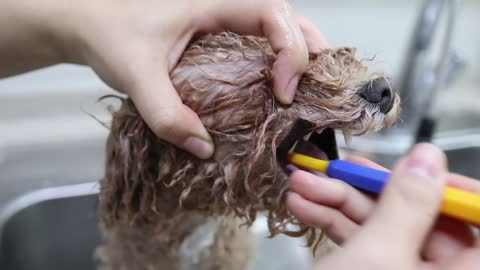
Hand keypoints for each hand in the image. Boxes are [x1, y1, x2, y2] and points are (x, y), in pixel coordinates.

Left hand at [0, 0, 327, 158]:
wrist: (89, 23)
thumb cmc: (110, 35)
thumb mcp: (136, 76)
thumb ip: (166, 115)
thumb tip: (204, 149)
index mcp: (213, 2)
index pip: (271, 13)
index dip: (290, 49)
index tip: (281, 91)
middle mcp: (225, 5)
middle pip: (286, 15)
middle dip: (309, 48)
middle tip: (319, 86)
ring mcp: (224, 17)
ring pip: (278, 24)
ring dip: (300, 51)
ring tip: (310, 84)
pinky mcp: (219, 33)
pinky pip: (260, 37)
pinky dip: (279, 56)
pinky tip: (281, 82)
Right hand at [288, 143, 479, 268]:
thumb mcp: (379, 253)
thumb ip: (406, 203)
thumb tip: (427, 158)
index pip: (478, 217)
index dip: (456, 189)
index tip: (423, 168)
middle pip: (418, 216)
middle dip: (368, 189)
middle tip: (339, 169)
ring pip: (381, 225)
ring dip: (338, 201)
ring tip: (303, 184)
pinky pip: (362, 241)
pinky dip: (333, 222)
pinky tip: (305, 204)